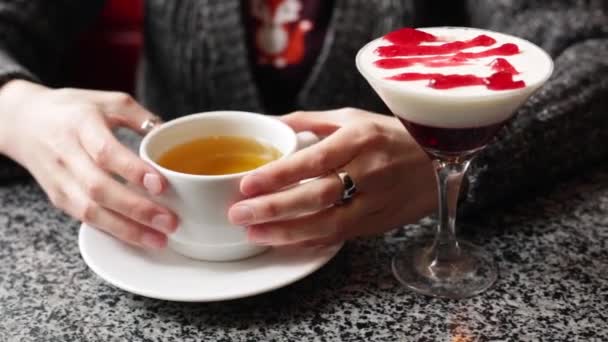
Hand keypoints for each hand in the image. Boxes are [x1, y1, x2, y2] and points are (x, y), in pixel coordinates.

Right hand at [0, 80, 177, 248]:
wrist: (25, 122)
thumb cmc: (73, 110)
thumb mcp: (108, 101)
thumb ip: (141, 117)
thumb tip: (172, 136)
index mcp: (81, 125)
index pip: (105, 152)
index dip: (133, 171)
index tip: (161, 185)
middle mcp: (67, 155)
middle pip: (99, 189)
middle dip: (137, 209)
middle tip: (169, 221)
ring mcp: (61, 181)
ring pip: (91, 211)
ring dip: (127, 230)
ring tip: (159, 239)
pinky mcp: (59, 199)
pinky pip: (86, 220)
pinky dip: (114, 231)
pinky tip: (138, 238)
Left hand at [228, 108, 436, 245]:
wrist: (442, 160)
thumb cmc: (392, 134)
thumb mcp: (354, 117)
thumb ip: (310, 120)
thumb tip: (271, 122)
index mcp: (360, 139)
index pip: (314, 159)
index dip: (279, 174)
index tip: (247, 183)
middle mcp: (370, 171)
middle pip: (317, 196)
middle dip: (274, 208)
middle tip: (239, 213)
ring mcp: (377, 201)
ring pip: (329, 223)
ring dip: (288, 232)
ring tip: (254, 233)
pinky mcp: (380, 222)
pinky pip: (341, 235)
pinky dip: (311, 240)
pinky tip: (285, 242)